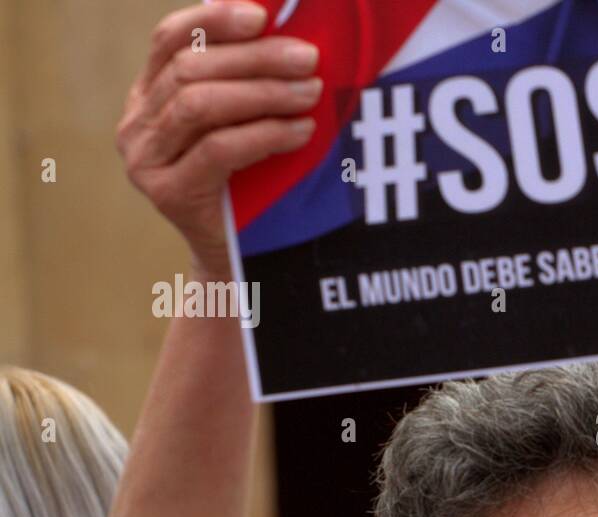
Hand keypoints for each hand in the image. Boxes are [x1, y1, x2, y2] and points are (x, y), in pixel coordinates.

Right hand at [117, 1, 320, 275]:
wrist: (240, 261)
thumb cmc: (251, 186)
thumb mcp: (244, 126)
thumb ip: (247, 86)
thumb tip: (290, 36)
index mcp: (148, 95)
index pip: (169, 39)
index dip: (214, 20)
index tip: (262, 16)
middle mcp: (136, 124)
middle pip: (191, 70)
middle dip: (256, 59)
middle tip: (308, 60)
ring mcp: (145, 160)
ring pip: (200, 105)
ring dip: (264, 93)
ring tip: (310, 93)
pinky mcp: (167, 193)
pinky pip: (217, 148)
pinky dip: (264, 134)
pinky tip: (300, 131)